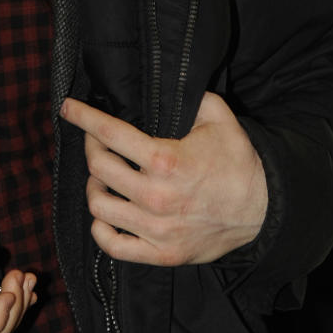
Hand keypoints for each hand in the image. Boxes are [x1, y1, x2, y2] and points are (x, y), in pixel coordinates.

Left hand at [60, 92, 267, 265]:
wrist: (264, 210)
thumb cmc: (238, 161)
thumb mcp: (219, 118)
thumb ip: (190, 96)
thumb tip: (166, 78)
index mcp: (166, 161)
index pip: (110, 134)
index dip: (84, 117)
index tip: (68, 108)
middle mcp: (156, 197)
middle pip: (98, 169)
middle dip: (91, 148)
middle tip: (96, 142)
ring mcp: (157, 230)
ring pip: (98, 206)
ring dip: (94, 187)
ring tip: (103, 178)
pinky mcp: (161, 254)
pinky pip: (112, 245)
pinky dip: (100, 229)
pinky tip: (107, 213)